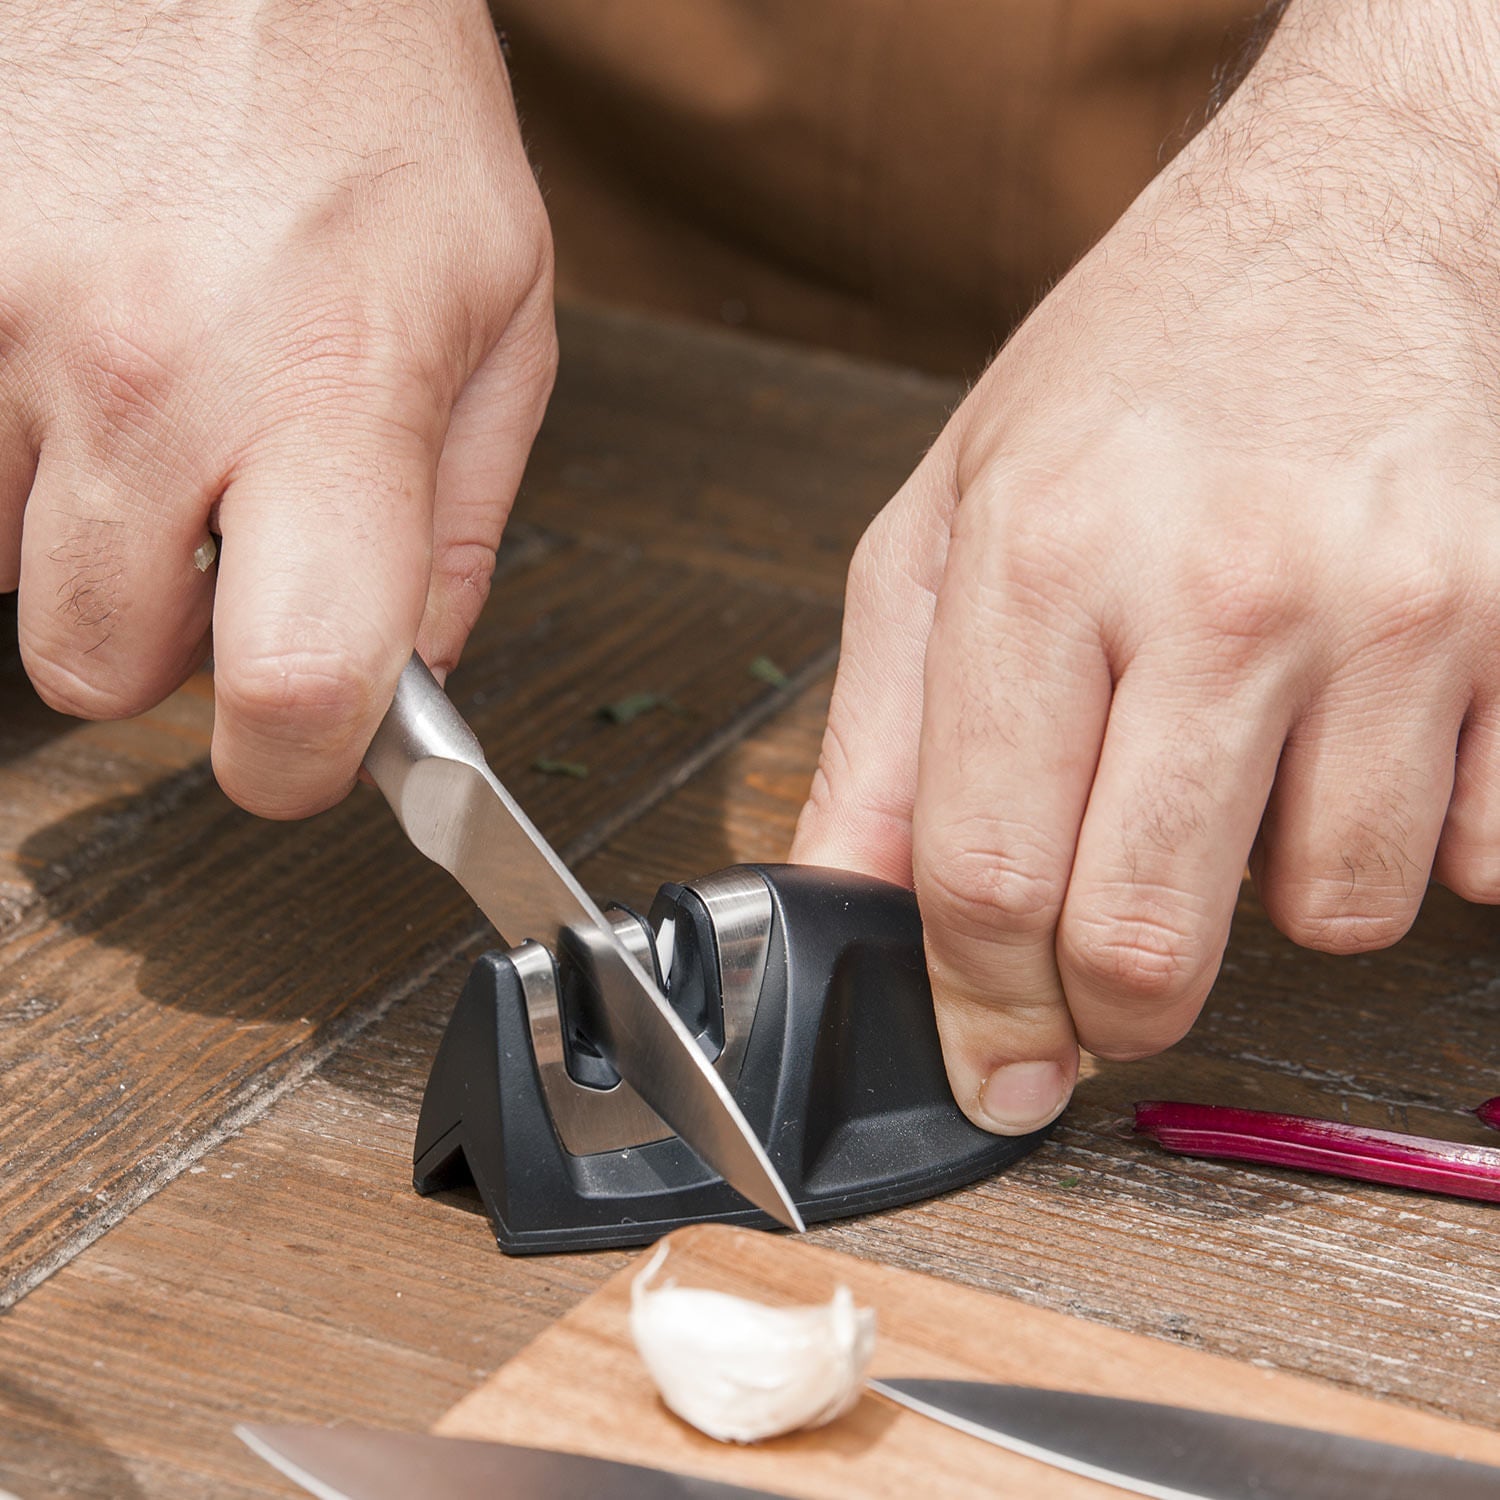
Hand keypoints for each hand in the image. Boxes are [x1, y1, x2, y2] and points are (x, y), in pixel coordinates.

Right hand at [0, 0, 554, 815]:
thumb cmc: (372, 93)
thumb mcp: (504, 308)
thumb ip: (464, 518)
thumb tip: (417, 664)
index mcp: (335, 388)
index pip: (290, 681)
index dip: (295, 762)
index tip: (304, 752)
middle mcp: (147, 369)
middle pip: (99, 668)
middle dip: (170, 641)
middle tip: (227, 534)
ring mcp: (2, 323)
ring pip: (10, 570)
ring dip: (91, 534)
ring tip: (164, 401)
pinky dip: (14, 451)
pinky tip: (84, 357)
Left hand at [793, 0, 1499, 1132]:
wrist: (1334, 228)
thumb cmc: (1123, 380)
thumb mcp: (941, 524)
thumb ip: (881, 729)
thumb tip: (846, 901)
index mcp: (1034, 566)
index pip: (981, 871)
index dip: (979, 1008)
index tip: (994, 1066)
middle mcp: (1211, 590)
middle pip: (1142, 938)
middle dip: (1108, 1009)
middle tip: (1102, 982)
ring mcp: (1380, 609)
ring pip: (1328, 914)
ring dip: (1270, 894)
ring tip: (1240, 771)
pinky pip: (1473, 853)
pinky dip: (1408, 835)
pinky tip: (1357, 738)